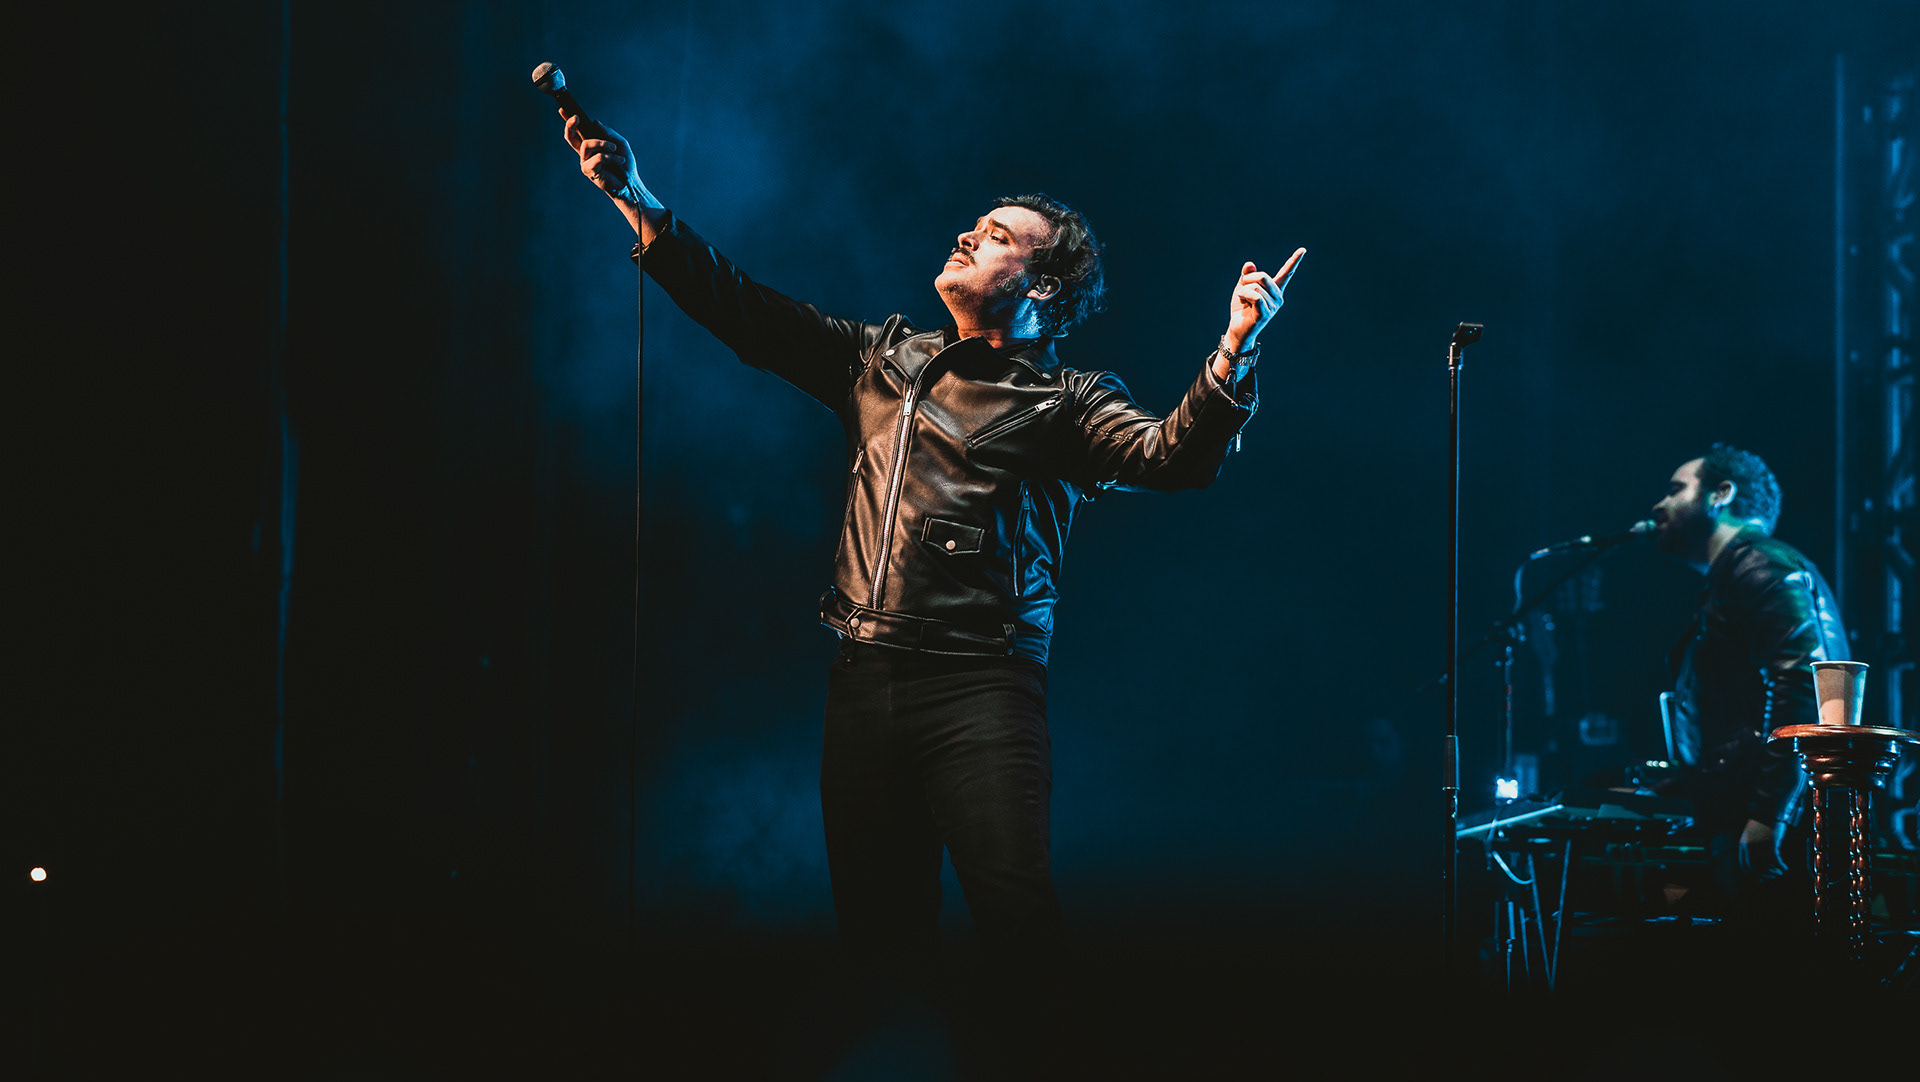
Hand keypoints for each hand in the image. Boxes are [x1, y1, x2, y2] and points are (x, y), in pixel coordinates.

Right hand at [563, 113, 664, 242]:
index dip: (568, 121)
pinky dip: (610, 156)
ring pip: (586, 144)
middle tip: (576, 117)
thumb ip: (608, 133)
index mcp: (592, 145)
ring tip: (615, 149)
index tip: (562, 109)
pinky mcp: (589, 171)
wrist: (630, 182)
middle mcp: (585, 153)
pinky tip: (619, 160)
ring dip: (603, 144)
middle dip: (570, 125)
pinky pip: (597, 157)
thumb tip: (595, 122)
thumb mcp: (620, 144)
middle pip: (570, 137)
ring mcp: (585, 162)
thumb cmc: (625, 164)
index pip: (577, 132)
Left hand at [1222, 248, 1305, 354]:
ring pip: (1255, 287)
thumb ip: (1247, 275)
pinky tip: (1243, 302)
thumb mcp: (1243, 287)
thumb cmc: (1242, 308)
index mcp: (1275, 289)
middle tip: (1242, 289)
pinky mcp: (1266, 313)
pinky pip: (1256, 296)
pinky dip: (1245, 295)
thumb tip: (1250, 264)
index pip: (1286, 273)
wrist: (1238, 329)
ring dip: (1243, 291)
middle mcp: (1278, 297)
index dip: (1294, 260)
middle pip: (1263, 277)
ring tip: (1243, 300)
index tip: (1303, 250)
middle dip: (1248, 279)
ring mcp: (1273, 306)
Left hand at [1737, 817, 1786, 880]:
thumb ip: (1753, 850)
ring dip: (1774, 872)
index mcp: (1742, 845)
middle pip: (1754, 868)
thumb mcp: (1753, 837)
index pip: (1745, 866)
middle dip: (1765, 875)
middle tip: (1774, 876)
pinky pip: (1775, 861)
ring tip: (1780, 872)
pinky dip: (1781, 867)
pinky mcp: (1771, 843)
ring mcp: (1759, 845)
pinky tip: (1785, 868)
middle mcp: (1749, 846)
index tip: (1762, 876)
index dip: (1754, 874)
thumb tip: (1758, 865)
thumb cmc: (1763, 825)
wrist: (1770, 810)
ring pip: (1765, 866)